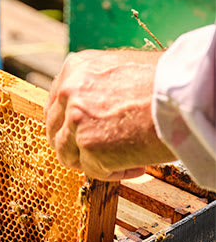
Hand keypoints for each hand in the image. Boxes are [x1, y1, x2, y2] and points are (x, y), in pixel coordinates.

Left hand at [45, 49, 175, 179]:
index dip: (69, 122)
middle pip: (56, 129)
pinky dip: (114, 173)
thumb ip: (95, 88)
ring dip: (93, 161)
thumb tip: (91, 110)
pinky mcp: (89, 145)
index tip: (85, 132)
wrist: (185, 94)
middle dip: (76, 144)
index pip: (56, 103)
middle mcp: (68, 92)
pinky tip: (137, 163)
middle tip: (102, 151)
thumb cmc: (164, 82)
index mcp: (74, 69)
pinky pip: (93, 170)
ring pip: (67, 153)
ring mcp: (75, 119)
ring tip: (125, 158)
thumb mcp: (118, 70)